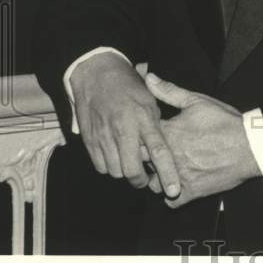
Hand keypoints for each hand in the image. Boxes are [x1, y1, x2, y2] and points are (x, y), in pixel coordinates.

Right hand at [69, 52, 180, 197]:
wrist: (95, 73)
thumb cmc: (127, 85)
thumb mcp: (149, 98)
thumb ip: (156, 123)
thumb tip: (163, 145)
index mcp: (143, 118)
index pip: (159, 151)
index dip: (167, 173)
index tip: (174, 190)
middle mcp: (123, 129)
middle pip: (132, 170)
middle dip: (141, 180)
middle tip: (146, 179)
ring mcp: (103, 136)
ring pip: (115, 172)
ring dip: (124, 172)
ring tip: (130, 163)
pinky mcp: (89, 140)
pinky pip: (101, 167)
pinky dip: (110, 167)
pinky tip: (115, 156)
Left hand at [143, 72, 260, 207]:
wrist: (249, 146)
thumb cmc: (225, 122)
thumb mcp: (197, 101)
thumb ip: (169, 91)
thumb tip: (148, 77)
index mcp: (167, 132)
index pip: (139, 135)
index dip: (140, 135)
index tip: (143, 134)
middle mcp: (168, 156)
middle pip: (142, 161)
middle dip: (145, 158)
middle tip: (151, 154)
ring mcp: (178, 175)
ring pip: (153, 183)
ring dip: (157, 178)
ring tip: (166, 170)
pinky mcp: (190, 192)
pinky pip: (170, 201)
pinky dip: (171, 195)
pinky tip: (176, 186)